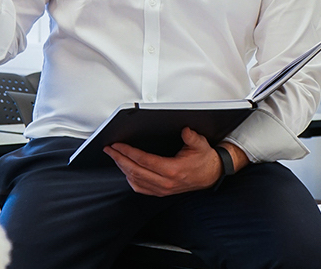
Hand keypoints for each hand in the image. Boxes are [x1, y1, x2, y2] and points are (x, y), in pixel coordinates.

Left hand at [104, 128, 243, 196]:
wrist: (211, 175)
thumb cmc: (204, 160)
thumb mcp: (200, 144)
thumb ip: (191, 137)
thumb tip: (184, 129)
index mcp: (172, 170)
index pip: (144, 160)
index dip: (128, 152)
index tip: (118, 145)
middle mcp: (165, 182)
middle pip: (135, 171)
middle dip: (119, 159)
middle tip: (109, 149)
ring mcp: (162, 189)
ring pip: (136, 180)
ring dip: (122, 168)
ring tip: (115, 157)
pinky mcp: (161, 192)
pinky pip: (141, 188)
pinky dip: (130, 179)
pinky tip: (126, 171)